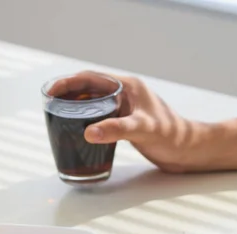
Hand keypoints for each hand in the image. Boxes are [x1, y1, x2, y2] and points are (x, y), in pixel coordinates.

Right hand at [51, 71, 210, 172]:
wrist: (188, 151)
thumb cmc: (172, 136)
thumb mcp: (143, 130)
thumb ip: (117, 129)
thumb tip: (88, 133)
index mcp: (127, 87)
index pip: (90, 78)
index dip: (68, 83)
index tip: (50, 91)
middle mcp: (124, 93)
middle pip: (88, 88)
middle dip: (67, 94)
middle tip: (48, 104)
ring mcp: (124, 107)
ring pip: (92, 101)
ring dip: (74, 105)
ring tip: (56, 115)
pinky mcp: (124, 121)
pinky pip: (98, 115)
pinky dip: (84, 118)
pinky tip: (76, 129)